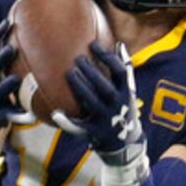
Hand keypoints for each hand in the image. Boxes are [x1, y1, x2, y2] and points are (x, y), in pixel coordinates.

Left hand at [57, 41, 145, 170]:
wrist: (125, 140)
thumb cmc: (122, 107)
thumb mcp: (128, 90)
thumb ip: (124, 68)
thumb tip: (119, 44)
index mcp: (126, 91)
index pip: (119, 70)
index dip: (107, 56)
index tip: (92, 44)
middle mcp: (117, 104)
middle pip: (104, 86)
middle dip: (91, 72)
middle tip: (78, 58)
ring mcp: (106, 118)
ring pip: (92, 101)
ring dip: (80, 86)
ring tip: (69, 73)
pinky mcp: (95, 130)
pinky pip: (80, 126)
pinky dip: (68, 121)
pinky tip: (57, 113)